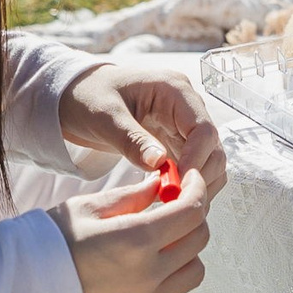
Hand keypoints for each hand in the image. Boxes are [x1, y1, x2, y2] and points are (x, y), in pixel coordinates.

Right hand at [57, 163, 212, 292]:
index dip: (198, 189)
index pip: (192, 211)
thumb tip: (161, 185)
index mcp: (136, 240)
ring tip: (162, 240)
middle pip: (199, 239)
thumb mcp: (88, 208)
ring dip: (186, 250)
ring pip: (193, 271)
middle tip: (175, 206)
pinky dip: (171, 277)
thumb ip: (131, 196)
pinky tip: (148, 266)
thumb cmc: (50, 243)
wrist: (21, 292)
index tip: (192, 179)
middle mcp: (149, 274)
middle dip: (192, 216)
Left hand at [58, 64, 227, 200]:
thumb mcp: (104, 117)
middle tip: (175, 201)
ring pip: (209, 161)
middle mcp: (187, 106)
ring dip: (196, 184)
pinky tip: (167, 197)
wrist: (78, 96)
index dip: (197, 159)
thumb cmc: (89, 97)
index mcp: (174, 90)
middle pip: (213, 147)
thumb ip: (131, 139)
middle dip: (200, 177)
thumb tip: (158, 163)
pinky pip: (194, 166)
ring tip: (170, 203)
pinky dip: (186, 184)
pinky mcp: (177, 141)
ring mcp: (184, 125)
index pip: (203, 128)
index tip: (178, 185)